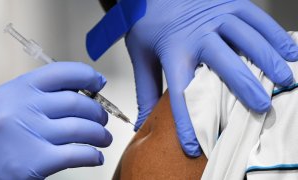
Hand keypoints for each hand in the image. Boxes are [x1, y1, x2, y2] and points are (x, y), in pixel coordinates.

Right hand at [0, 62, 111, 178]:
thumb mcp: (8, 103)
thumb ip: (39, 95)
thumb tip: (79, 91)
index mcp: (18, 89)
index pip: (62, 72)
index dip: (87, 75)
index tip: (99, 83)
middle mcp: (24, 108)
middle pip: (77, 102)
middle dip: (98, 112)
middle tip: (102, 119)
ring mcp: (30, 134)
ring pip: (82, 128)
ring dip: (100, 134)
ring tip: (104, 138)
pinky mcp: (35, 162)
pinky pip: (77, 154)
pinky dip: (93, 155)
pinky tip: (96, 156)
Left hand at [126, 0, 297, 155]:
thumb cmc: (148, 22)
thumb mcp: (140, 55)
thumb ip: (145, 89)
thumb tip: (144, 121)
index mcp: (173, 50)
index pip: (181, 92)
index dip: (188, 121)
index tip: (195, 145)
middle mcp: (197, 34)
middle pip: (225, 65)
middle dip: (245, 88)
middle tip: (262, 107)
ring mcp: (216, 16)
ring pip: (247, 40)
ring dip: (268, 61)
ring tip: (284, 79)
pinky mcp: (229, 3)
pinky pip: (256, 18)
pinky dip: (274, 34)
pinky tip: (288, 50)